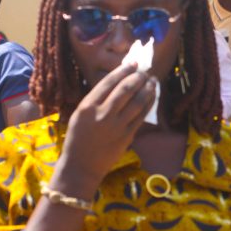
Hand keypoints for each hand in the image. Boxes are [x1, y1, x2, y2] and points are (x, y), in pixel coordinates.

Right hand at [49, 63, 156, 197]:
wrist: (81, 166)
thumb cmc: (78, 138)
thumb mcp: (80, 115)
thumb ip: (96, 100)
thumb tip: (117, 83)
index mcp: (88, 106)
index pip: (108, 82)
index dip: (123, 71)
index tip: (133, 64)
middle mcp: (103, 114)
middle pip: (125, 90)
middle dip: (138, 77)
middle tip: (145, 71)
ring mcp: (116, 126)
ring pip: (137, 102)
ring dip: (147, 89)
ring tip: (152, 81)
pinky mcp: (127, 136)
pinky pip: (141, 116)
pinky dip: (149, 104)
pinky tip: (152, 97)